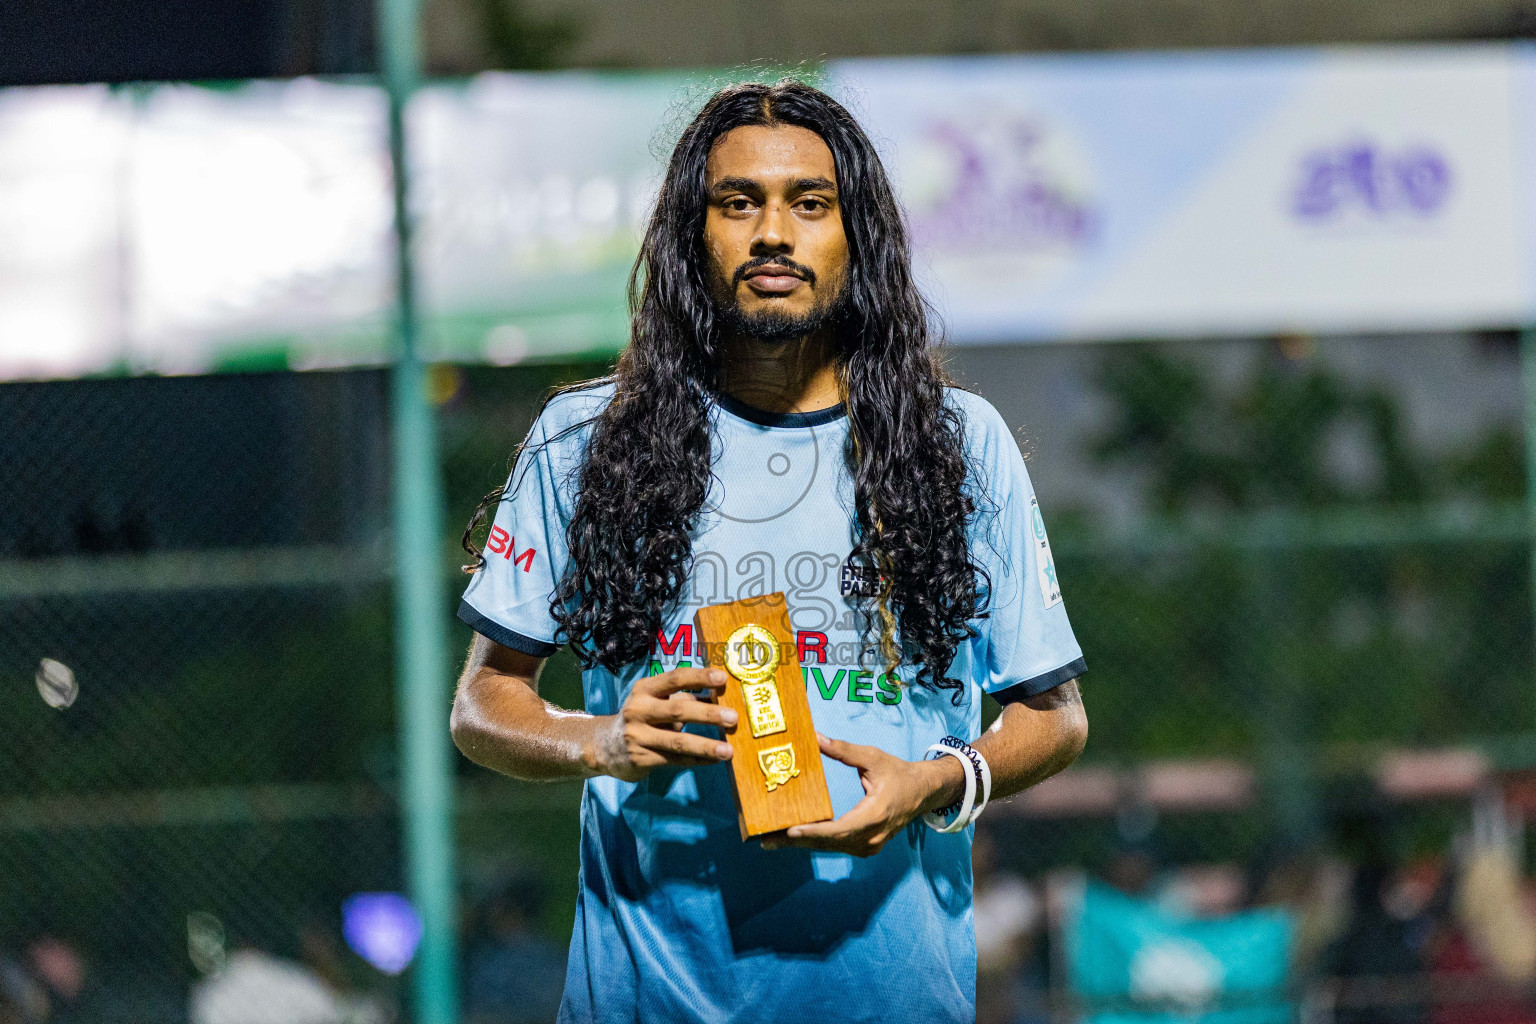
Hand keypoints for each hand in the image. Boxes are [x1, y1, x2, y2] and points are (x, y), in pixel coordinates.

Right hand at [586, 667, 736, 782]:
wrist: (605, 747)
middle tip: (733, 718)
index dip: (699, 677)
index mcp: (645, 689)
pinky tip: (714, 760)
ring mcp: (638, 735)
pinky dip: (697, 760)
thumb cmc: (643, 718)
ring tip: (728, 751)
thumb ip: (684, 698)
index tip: (722, 678)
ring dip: (706, 746)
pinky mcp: (640, 758)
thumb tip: (719, 695)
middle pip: (678, 710)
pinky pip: (675, 760)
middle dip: (708, 714)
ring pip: (677, 741)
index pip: (675, 678)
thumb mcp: (656, 702)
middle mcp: (638, 710)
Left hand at [762, 733, 961, 857]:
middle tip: (766, 839)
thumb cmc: (899, 773)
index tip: (790, 831)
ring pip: (830, 847)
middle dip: (796, 841)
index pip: (839, 829)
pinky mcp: (866, 846)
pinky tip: (794, 837)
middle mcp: (871, 837)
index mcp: (874, 816)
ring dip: (802, 844)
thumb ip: (843, 750)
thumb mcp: (872, 757)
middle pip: (828, 843)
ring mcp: (870, 846)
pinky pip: (837, 846)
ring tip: (772, 840)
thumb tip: (815, 737)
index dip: (814, 832)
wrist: (923, 792)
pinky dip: (816, 842)